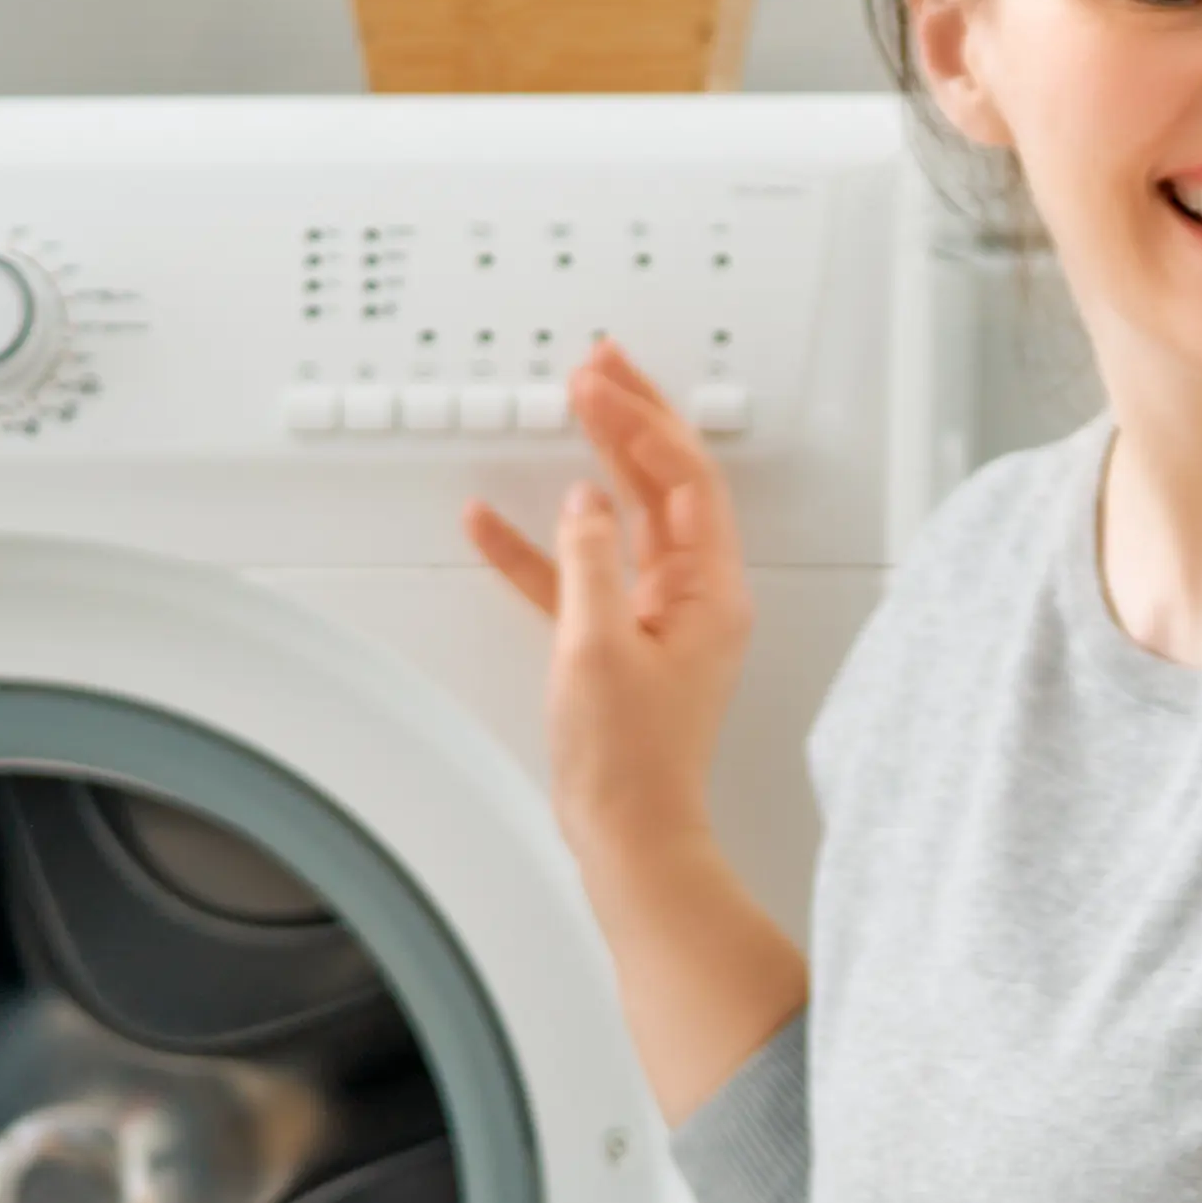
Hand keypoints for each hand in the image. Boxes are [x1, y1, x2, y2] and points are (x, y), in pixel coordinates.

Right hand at [459, 338, 755, 860]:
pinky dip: (538, 545)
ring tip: (572, 404)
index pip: (684, 477)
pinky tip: (491, 521)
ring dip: (594, 459)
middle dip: (633, 417)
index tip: (596, 382)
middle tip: (601, 365)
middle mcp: (695, 596)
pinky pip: (578, 576)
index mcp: (710, 590)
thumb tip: (587, 500)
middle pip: (666, 482)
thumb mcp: (597, 644)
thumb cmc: (629, 762)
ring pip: (624, 516)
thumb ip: (589, 559)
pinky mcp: (619, 643)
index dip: (640, 420)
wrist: (629, 837)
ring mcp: (659, 618)